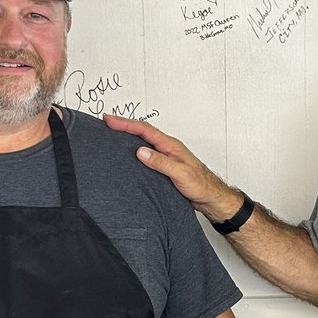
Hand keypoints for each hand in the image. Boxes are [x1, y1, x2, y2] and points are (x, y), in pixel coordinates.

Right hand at [102, 114, 241, 223]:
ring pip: (144, 141)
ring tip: (114, 131)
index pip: (144, 130)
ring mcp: (166, 156)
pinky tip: (129, 152)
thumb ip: (160, 162)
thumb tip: (140, 151)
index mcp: (170, 145)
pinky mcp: (164, 166)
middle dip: (124, 125)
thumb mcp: (180, 173)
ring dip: (129, 135)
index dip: (126, 124)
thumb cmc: (200, 185)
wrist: (210, 197)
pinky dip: (135, 148)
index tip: (110, 120)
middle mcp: (167, 148)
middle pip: (142, 131)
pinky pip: (147, 152)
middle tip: (107, 121)